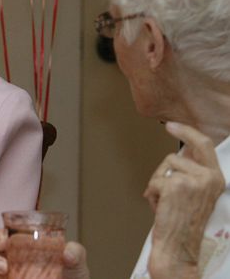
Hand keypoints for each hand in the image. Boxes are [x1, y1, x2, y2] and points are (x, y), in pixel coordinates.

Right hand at [0, 228, 89, 278]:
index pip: (7, 231)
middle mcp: (14, 253)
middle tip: (3, 258)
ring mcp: (9, 270)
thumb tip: (67, 253)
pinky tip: (4, 278)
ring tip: (2, 270)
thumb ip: (76, 252)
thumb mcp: (77, 261)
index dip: (1, 234)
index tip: (5, 240)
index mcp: (26, 241)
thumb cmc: (72, 274)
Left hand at [143, 122, 224, 278]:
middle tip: (169, 126)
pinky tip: (160, 206)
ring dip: (158, 181)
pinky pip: (156, 179)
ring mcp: (194, 180)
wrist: (178, 244)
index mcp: (216, 179)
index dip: (190, 132)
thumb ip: (191, 173)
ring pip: (166, 164)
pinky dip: (152, 192)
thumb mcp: (194, 193)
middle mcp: (210, 178)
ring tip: (165, 200)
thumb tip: (181, 153)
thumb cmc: (182, 221)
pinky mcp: (176, 184)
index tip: (175, 124)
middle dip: (180, 131)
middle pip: (192, 144)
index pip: (206, 146)